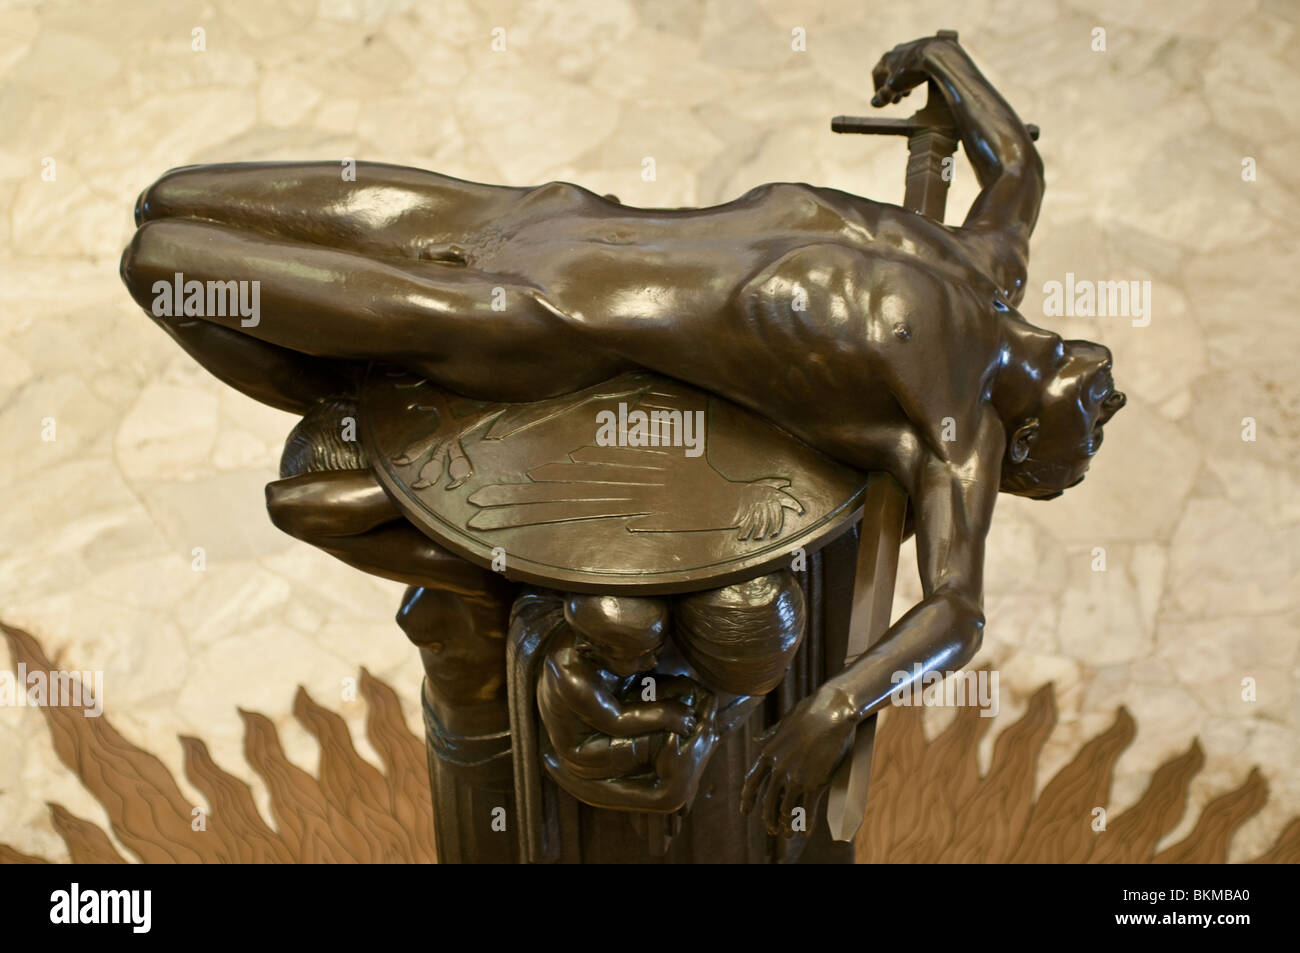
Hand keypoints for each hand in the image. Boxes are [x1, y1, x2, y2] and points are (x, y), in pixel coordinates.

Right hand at [658, 700, 696, 735]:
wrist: (661, 714)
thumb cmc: (665, 706)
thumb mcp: (673, 700)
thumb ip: (678, 699)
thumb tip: (680, 695)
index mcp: (687, 708)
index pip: (693, 711)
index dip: (691, 714)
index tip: (689, 715)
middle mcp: (688, 716)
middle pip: (694, 720)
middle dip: (692, 721)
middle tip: (690, 723)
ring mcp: (686, 723)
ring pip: (692, 727)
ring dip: (690, 728)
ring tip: (689, 730)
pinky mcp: (682, 730)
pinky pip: (687, 733)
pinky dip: (685, 734)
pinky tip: (684, 734)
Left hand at [740, 688, 857, 836]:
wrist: (831, 711)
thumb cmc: (810, 713)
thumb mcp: (784, 723)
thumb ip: (770, 735)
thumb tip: (757, 739)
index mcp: (768, 753)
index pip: (751, 782)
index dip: (747, 800)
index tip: (745, 811)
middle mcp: (777, 768)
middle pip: (768, 801)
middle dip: (767, 818)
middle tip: (769, 829)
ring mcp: (795, 777)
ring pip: (785, 810)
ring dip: (785, 826)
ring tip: (787, 835)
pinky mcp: (814, 783)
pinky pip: (806, 810)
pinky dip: (805, 824)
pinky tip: (805, 831)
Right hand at [870, 34, 956, 105]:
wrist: (938, 54)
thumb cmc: (913, 70)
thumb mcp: (895, 87)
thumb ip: (884, 95)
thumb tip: (874, 103)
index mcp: (887, 59)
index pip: (876, 74)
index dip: (877, 88)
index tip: (881, 98)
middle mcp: (897, 51)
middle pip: (890, 70)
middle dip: (892, 87)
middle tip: (896, 100)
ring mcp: (912, 48)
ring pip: (903, 66)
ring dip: (903, 81)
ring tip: (908, 92)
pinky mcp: (926, 47)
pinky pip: (916, 62)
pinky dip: (914, 73)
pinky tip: (920, 79)